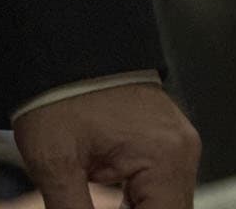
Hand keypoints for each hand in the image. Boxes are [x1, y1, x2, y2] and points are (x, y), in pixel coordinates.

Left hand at [11, 82, 198, 208]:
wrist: (54, 42)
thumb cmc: (55, 90)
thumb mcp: (55, 164)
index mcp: (166, 158)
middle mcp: (181, 151)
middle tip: (87, 202)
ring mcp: (174, 144)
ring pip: (164, 202)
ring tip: (91, 195)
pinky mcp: (160, 140)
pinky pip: (156, 184)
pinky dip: (135, 200)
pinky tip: (106, 200)